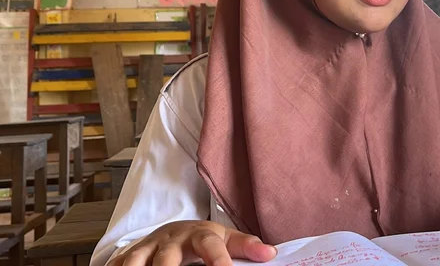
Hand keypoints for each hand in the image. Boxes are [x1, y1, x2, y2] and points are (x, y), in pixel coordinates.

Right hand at [110, 220, 275, 265]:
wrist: (175, 229)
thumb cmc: (204, 239)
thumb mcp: (226, 238)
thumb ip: (246, 246)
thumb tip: (270, 253)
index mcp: (200, 235)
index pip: (211, 246)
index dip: (219, 260)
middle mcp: (171, 241)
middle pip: (167, 258)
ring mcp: (148, 248)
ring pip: (136, 261)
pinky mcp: (129, 256)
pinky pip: (118, 265)